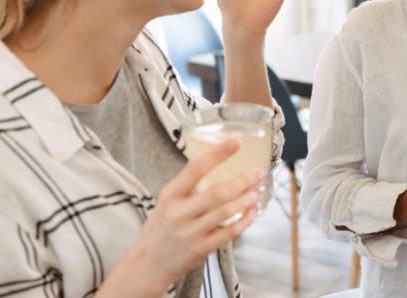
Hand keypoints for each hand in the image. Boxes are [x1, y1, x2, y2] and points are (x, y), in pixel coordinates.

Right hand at [114, 139, 264, 292]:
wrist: (147, 264)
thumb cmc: (161, 228)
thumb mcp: (167, 202)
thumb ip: (189, 187)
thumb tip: (221, 165)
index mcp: (170, 195)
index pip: (195, 169)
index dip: (218, 154)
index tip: (236, 142)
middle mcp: (179, 213)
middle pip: (217, 192)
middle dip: (243, 181)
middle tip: (259, 173)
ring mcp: (190, 232)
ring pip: (226, 211)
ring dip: (247, 199)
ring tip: (259, 190)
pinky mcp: (200, 249)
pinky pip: (229, 232)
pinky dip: (245, 220)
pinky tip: (253, 211)